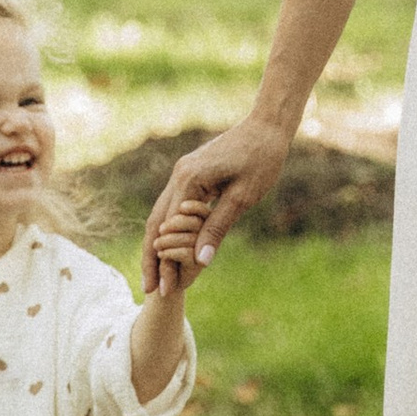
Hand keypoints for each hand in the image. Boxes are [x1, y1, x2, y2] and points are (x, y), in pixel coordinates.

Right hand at [139, 111, 292, 291]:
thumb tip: (200, 260)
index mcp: (189, 180)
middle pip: (156, 223)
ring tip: (156, 274)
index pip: (168, 230)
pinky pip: (173, 204)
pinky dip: (169, 228)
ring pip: (161, 214)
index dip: (164, 262)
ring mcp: (182, 172)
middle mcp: (179, 175)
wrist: (267, 126)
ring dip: (156, 245)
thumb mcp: (243, 197)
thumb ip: (217, 227)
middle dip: (151, 257)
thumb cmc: (261, 159)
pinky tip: (170, 247)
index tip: (164, 289)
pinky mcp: (190, 173)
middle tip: (150, 289)